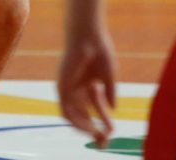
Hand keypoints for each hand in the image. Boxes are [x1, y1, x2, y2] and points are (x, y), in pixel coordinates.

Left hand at [58, 27, 117, 146]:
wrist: (89, 35)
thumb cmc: (100, 50)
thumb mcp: (109, 75)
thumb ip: (111, 92)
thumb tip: (114, 109)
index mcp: (87, 84)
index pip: (93, 108)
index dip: (102, 120)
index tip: (111, 131)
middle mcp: (76, 88)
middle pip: (82, 114)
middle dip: (92, 128)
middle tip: (103, 140)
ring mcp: (68, 87)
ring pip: (72, 115)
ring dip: (84, 127)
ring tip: (96, 135)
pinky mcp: (62, 86)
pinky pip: (65, 109)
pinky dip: (75, 119)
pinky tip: (87, 126)